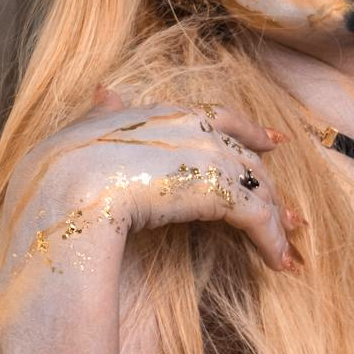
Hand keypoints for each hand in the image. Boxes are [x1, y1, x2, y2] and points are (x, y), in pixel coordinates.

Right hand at [10, 89, 301, 272]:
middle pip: (246, 158)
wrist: (66, 187)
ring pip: (257, 189)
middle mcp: (194, 128)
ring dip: (276, 223)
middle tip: (294, 213)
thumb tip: (104, 88)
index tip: (273, 141)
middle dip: (271, 187)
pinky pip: (257, 218)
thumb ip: (101, 112)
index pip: (218, 117)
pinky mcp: (220, 190)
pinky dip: (271, 243)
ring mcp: (209, 156)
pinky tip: (279, 264)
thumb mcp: (81, 132)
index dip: (248, 130)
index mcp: (163, 113)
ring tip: (289, 251)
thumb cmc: (60, 167)